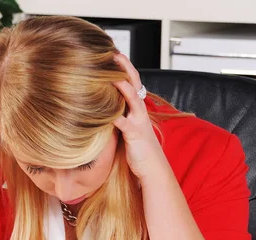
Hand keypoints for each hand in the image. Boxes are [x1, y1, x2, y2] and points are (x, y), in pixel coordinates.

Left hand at [112, 54, 162, 181]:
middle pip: (134, 83)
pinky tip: (102, 108)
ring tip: (110, 72)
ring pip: (131, 97)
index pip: (133, 83)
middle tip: (113, 53)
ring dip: (121, 84)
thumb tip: (105, 111)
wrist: (153, 169)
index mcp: (138, 109)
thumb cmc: (139, 151)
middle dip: (124, 67)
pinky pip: (122, 121)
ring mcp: (138, 121)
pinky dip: (113, 114)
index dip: (124, 69)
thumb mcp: (129, 130)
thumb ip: (120, 118)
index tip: (113, 55)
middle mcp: (140, 111)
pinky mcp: (134, 134)